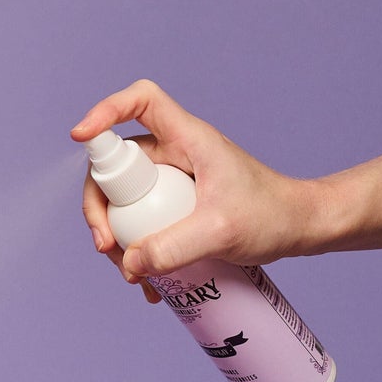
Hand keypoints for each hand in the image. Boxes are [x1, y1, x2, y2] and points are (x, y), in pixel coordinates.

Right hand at [75, 81, 319, 296]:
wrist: (301, 229)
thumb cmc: (274, 216)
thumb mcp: (222, 231)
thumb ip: (175, 246)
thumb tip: (130, 261)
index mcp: (188, 138)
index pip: (140, 102)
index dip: (105, 110)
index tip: (80, 136)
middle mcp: (174, 154)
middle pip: (115, 165)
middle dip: (100, 207)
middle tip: (107, 246)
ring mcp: (172, 182)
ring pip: (123, 201)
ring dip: (117, 238)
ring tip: (134, 274)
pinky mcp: (175, 206)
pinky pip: (140, 222)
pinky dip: (136, 251)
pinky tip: (147, 279)